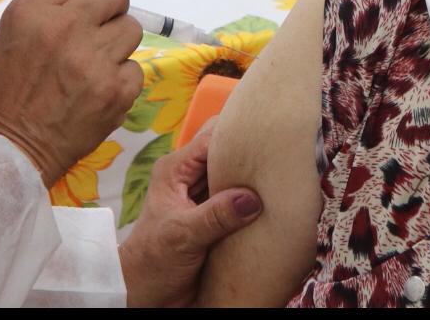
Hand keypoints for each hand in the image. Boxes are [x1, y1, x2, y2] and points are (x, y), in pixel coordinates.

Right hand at [0, 0, 143, 186]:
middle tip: (99, 27)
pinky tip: (96, 91)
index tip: (89, 2)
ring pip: (131, 28)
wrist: (11, 148)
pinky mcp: (115, 90)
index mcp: (32, 9)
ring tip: (92, 64)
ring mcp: (92, 59)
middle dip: (112, 5)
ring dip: (116, 44)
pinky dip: (120, 79)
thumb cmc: (10, 88)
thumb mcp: (16, 31)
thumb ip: (53, 3)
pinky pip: (135, 68)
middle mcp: (63, 27)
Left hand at [120, 118, 262, 307]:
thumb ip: (216, 216)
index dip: (238, 134)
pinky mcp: (216, 217)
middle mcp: (190, 178)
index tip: (267, 135)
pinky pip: (240, 201)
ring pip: (234, 176)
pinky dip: (254, 201)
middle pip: (225, 153)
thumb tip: (252, 198)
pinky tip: (274, 199)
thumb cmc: (152, 261)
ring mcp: (204, 197)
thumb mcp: (183, 235)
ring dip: (253, 179)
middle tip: (281, 153)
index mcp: (175, 170)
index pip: (211, 139)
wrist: (147, 295)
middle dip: (250, 155)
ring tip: (282, 174)